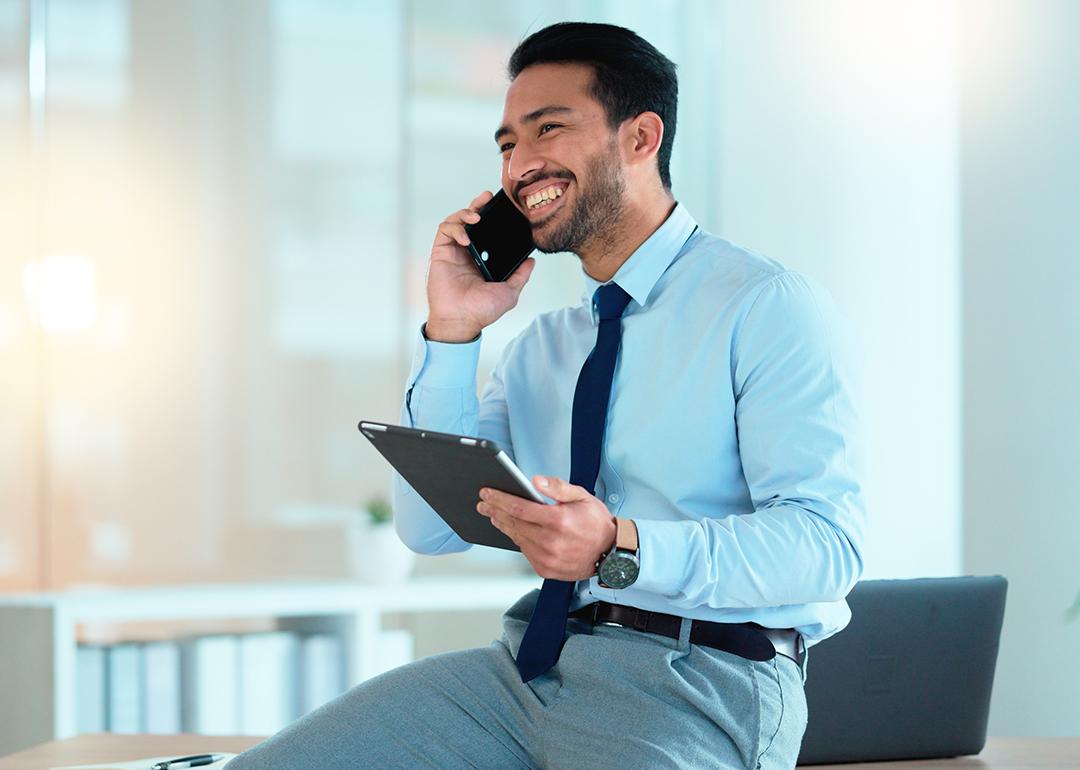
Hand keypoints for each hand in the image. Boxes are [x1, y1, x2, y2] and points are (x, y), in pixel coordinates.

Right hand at [425, 190, 536, 341]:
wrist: (461, 320)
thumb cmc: (482, 311)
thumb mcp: (510, 292)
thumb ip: (521, 275)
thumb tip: (532, 261)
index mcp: (483, 259)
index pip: (487, 232)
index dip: (493, 217)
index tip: (504, 208)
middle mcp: (468, 253)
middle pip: (471, 221)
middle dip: (478, 205)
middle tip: (487, 197)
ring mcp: (454, 251)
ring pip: (457, 221)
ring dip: (466, 213)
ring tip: (476, 216)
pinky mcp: (441, 252)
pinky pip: (445, 230)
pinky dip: (455, 227)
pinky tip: (466, 237)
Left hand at [476, 476, 616, 580]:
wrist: (611, 553)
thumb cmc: (596, 523)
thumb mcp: (582, 497)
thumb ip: (557, 487)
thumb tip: (535, 480)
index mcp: (558, 521)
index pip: (519, 507)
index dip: (499, 498)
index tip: (487, 493)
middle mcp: (550, 541)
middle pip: (512, 523)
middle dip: (495, 510)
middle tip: (483, 503)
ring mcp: (547, 558)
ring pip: (516, 538)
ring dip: (503, 525)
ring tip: (494, 515)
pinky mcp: (545, 569)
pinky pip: (524, 551)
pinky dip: (517, 539)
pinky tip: (513, 530)